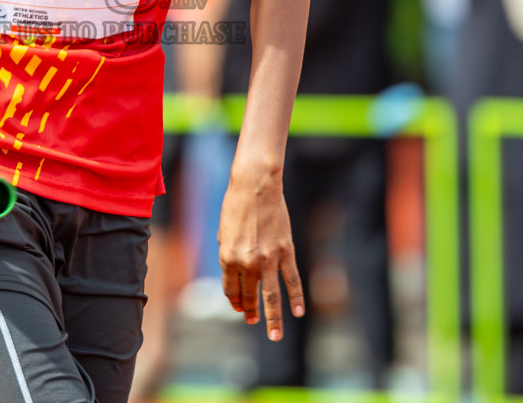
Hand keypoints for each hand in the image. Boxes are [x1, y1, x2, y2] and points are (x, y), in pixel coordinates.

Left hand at [217, 164, 304, 340]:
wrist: (255, 187)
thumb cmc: (236, 205)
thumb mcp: (223, 232)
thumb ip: (228, 254)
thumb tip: (233, 273)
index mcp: (228, 258)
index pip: (231, 289)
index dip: (235, 301)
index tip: (239, 308)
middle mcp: (247, 263)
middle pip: (249, 295)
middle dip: (250, 311)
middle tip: (253, 322)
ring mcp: (268, 259)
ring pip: (272, 296)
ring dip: (273, 319)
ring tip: (275, 335)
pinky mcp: (286, 252)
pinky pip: (292, 280)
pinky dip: (296, 298)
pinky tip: (298, 312)